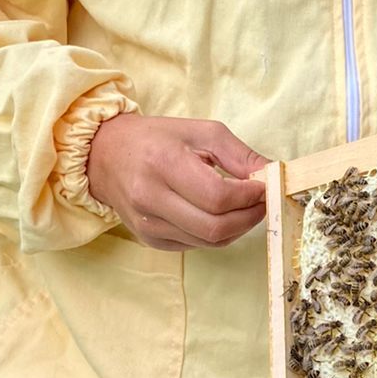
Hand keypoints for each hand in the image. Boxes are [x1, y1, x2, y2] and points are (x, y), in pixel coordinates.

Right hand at [86, 114, 270, 249]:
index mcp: (163, 164)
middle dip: (249, 217)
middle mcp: (151, 199)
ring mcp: (148, 225)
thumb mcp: (200, 131)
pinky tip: (219, 216)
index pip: (217, 197)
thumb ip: (238, 154)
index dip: (249, 197)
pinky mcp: (150, 240)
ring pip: (209, 241)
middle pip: (215, 227)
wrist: (104, 156)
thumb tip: (271, 175)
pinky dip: (217, 235)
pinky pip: (196, 246)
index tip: (264, 187)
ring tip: (244, 208)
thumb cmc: (156, 139)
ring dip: (237, 228)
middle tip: (262, 202)